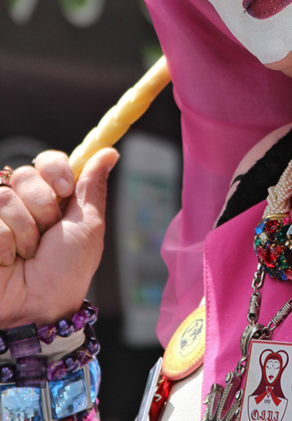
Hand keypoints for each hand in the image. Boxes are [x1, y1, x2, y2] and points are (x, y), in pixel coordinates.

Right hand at [0, 148, 118, 327]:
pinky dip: (5, 245)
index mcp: (52, 197)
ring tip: (28, 254)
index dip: (55, 169)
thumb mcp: (87, 227)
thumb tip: (109, 152)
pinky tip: (9, 262)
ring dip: (24, 231)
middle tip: (47, 234)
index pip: (47, 161)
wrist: (37, 310)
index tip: (64, 190)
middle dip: (42, 208)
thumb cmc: (66, 273)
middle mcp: (23, 203)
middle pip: (25, 174)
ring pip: (5, 196)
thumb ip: (92, 187)